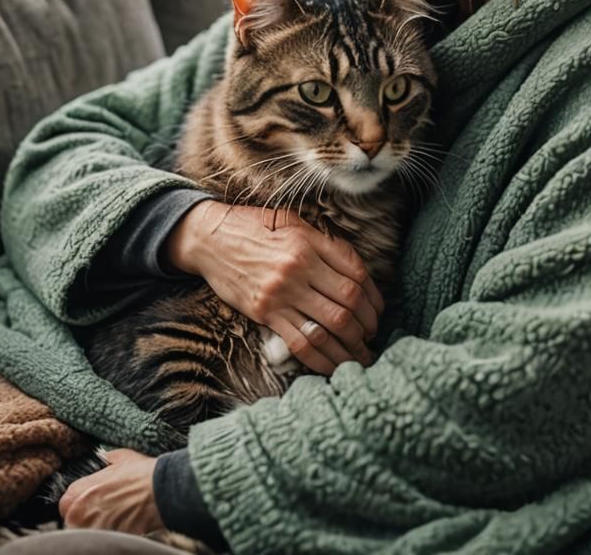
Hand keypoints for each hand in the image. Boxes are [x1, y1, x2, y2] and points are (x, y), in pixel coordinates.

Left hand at [59, 449, 162, 533]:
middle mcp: (81, 513)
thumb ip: (106, 459)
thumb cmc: (142, 473)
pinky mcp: (109, 538)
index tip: (87, 500)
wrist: (162, 490)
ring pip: (85, 531)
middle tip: (101, 509)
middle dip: (83, 516)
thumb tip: (103, 458)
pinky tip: (122, 522)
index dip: (77, 502)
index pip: (64, 504)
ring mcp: (93, 529)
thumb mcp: (122, 457)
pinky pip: (102, 537)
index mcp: (80, 492)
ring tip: (114, 516)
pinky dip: (109, 532)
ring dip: (95, 525)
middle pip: (72, 521)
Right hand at [165, 199, 383, 375]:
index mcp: (310, 243)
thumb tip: (359, 274)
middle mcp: (298, 268)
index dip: (374, 296)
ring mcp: (281, 293)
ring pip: (328, 327)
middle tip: (372, 335)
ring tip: (362, 357)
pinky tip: (334, 366)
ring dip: (351, 347)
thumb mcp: (294, 223)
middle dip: (367, 325)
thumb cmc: (255, 228)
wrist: (211, 239)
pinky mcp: (264, 314)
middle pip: (347, 303)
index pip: (356, 274)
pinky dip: (322, 360)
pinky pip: (300, 344)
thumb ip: (325, 245)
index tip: (379, 310)